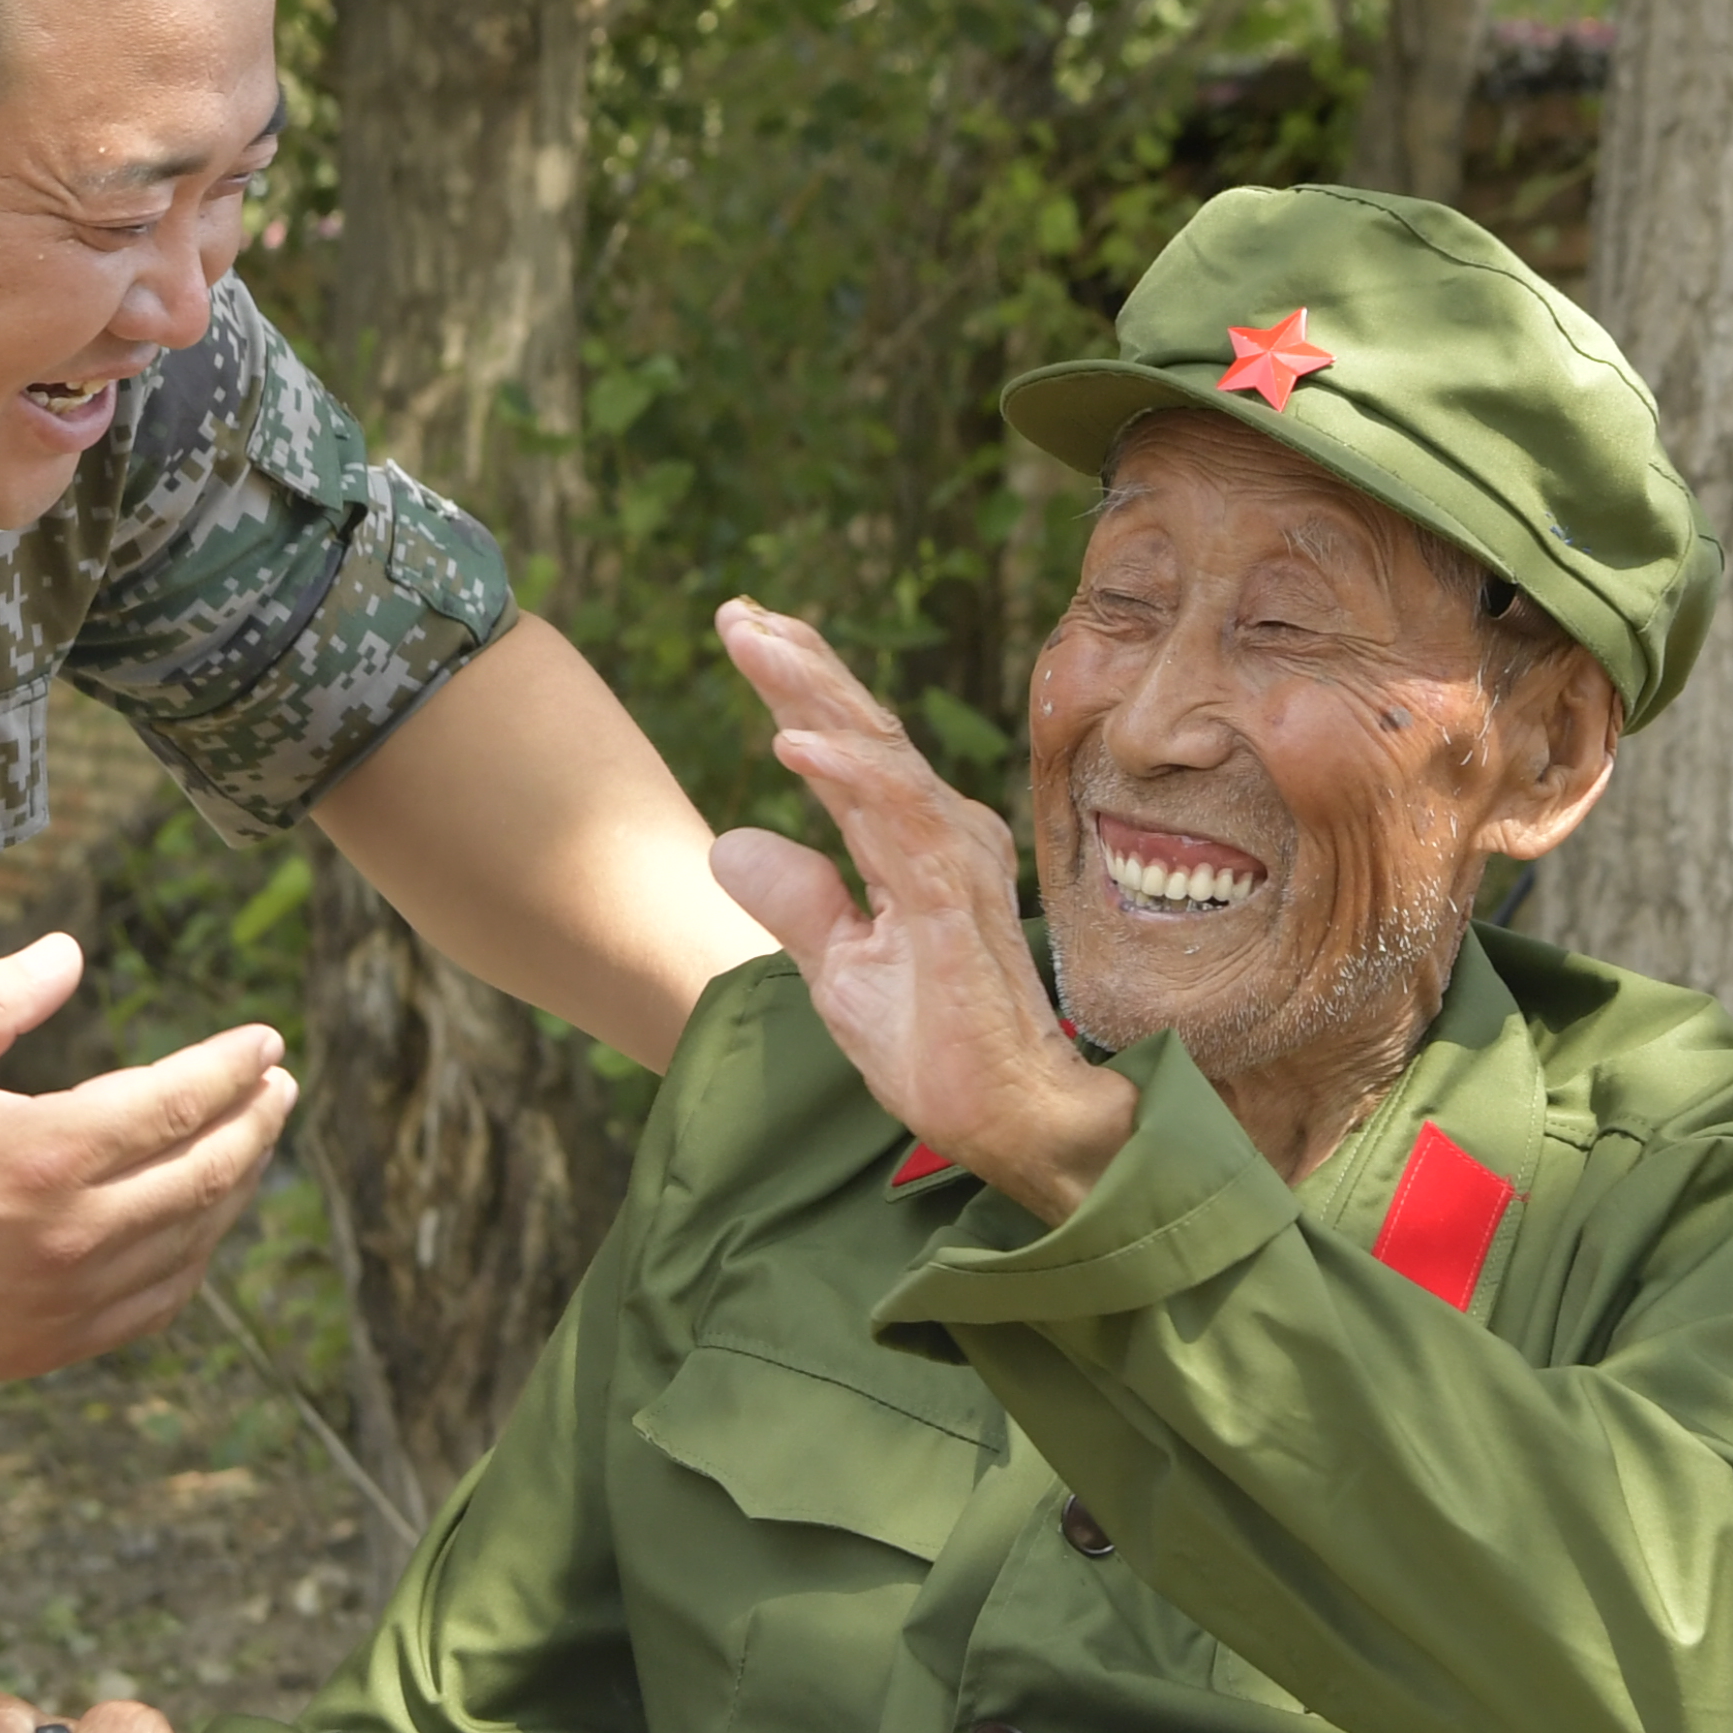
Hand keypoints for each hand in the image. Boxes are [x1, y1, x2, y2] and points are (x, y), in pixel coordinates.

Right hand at [0, 935, 296, 1391]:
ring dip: (236, 1185)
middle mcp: (72, 1232)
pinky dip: (194, 1256)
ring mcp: (69, 1299)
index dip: (233, 1068)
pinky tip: (201, 1223)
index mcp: (43, 1151)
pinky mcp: (54, 1344)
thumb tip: (71, 952)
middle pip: (208, 1172)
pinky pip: (158, 1301)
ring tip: (250, 1142)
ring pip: (193, 1239)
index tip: (265, 1042)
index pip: (179, 1104)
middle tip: (279, 1086)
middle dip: (256, 1122)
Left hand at [706, 598, 1132, 1218]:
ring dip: (812, 695)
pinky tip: (788, 739)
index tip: (746, 631)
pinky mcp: (953, 898)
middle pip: (863, 730)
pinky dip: (841, 771)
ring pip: (877, 752)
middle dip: (800, 665)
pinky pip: (893, 816)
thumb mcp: (841, 971)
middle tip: (738, 613)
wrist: (1005, 1119)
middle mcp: (943, 835)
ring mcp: (953, 860)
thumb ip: (796, 902)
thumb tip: (728, 842)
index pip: (849, 751)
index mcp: (917, 846)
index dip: (799, 689)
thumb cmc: (938, 1050)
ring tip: (754, 645)